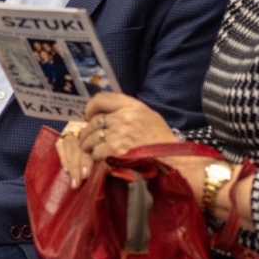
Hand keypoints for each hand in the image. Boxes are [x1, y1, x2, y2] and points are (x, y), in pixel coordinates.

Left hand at [73, 92, 187, 168]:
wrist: (171, 158)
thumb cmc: (160, 138)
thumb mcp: (147, 115)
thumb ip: (127, 110)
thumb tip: (105, 112)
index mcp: (131, 105)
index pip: (100, 99)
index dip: (90, 108)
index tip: (88, 116)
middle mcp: (123, 117)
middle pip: (94, 121)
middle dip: (88, 131)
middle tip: (87, 139)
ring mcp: (118, 134)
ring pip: (91, 137)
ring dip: (89, 145)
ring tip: (91, 149)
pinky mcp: (115, 150)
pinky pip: (96, 152)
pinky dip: (97, 156)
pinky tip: (103, 158)